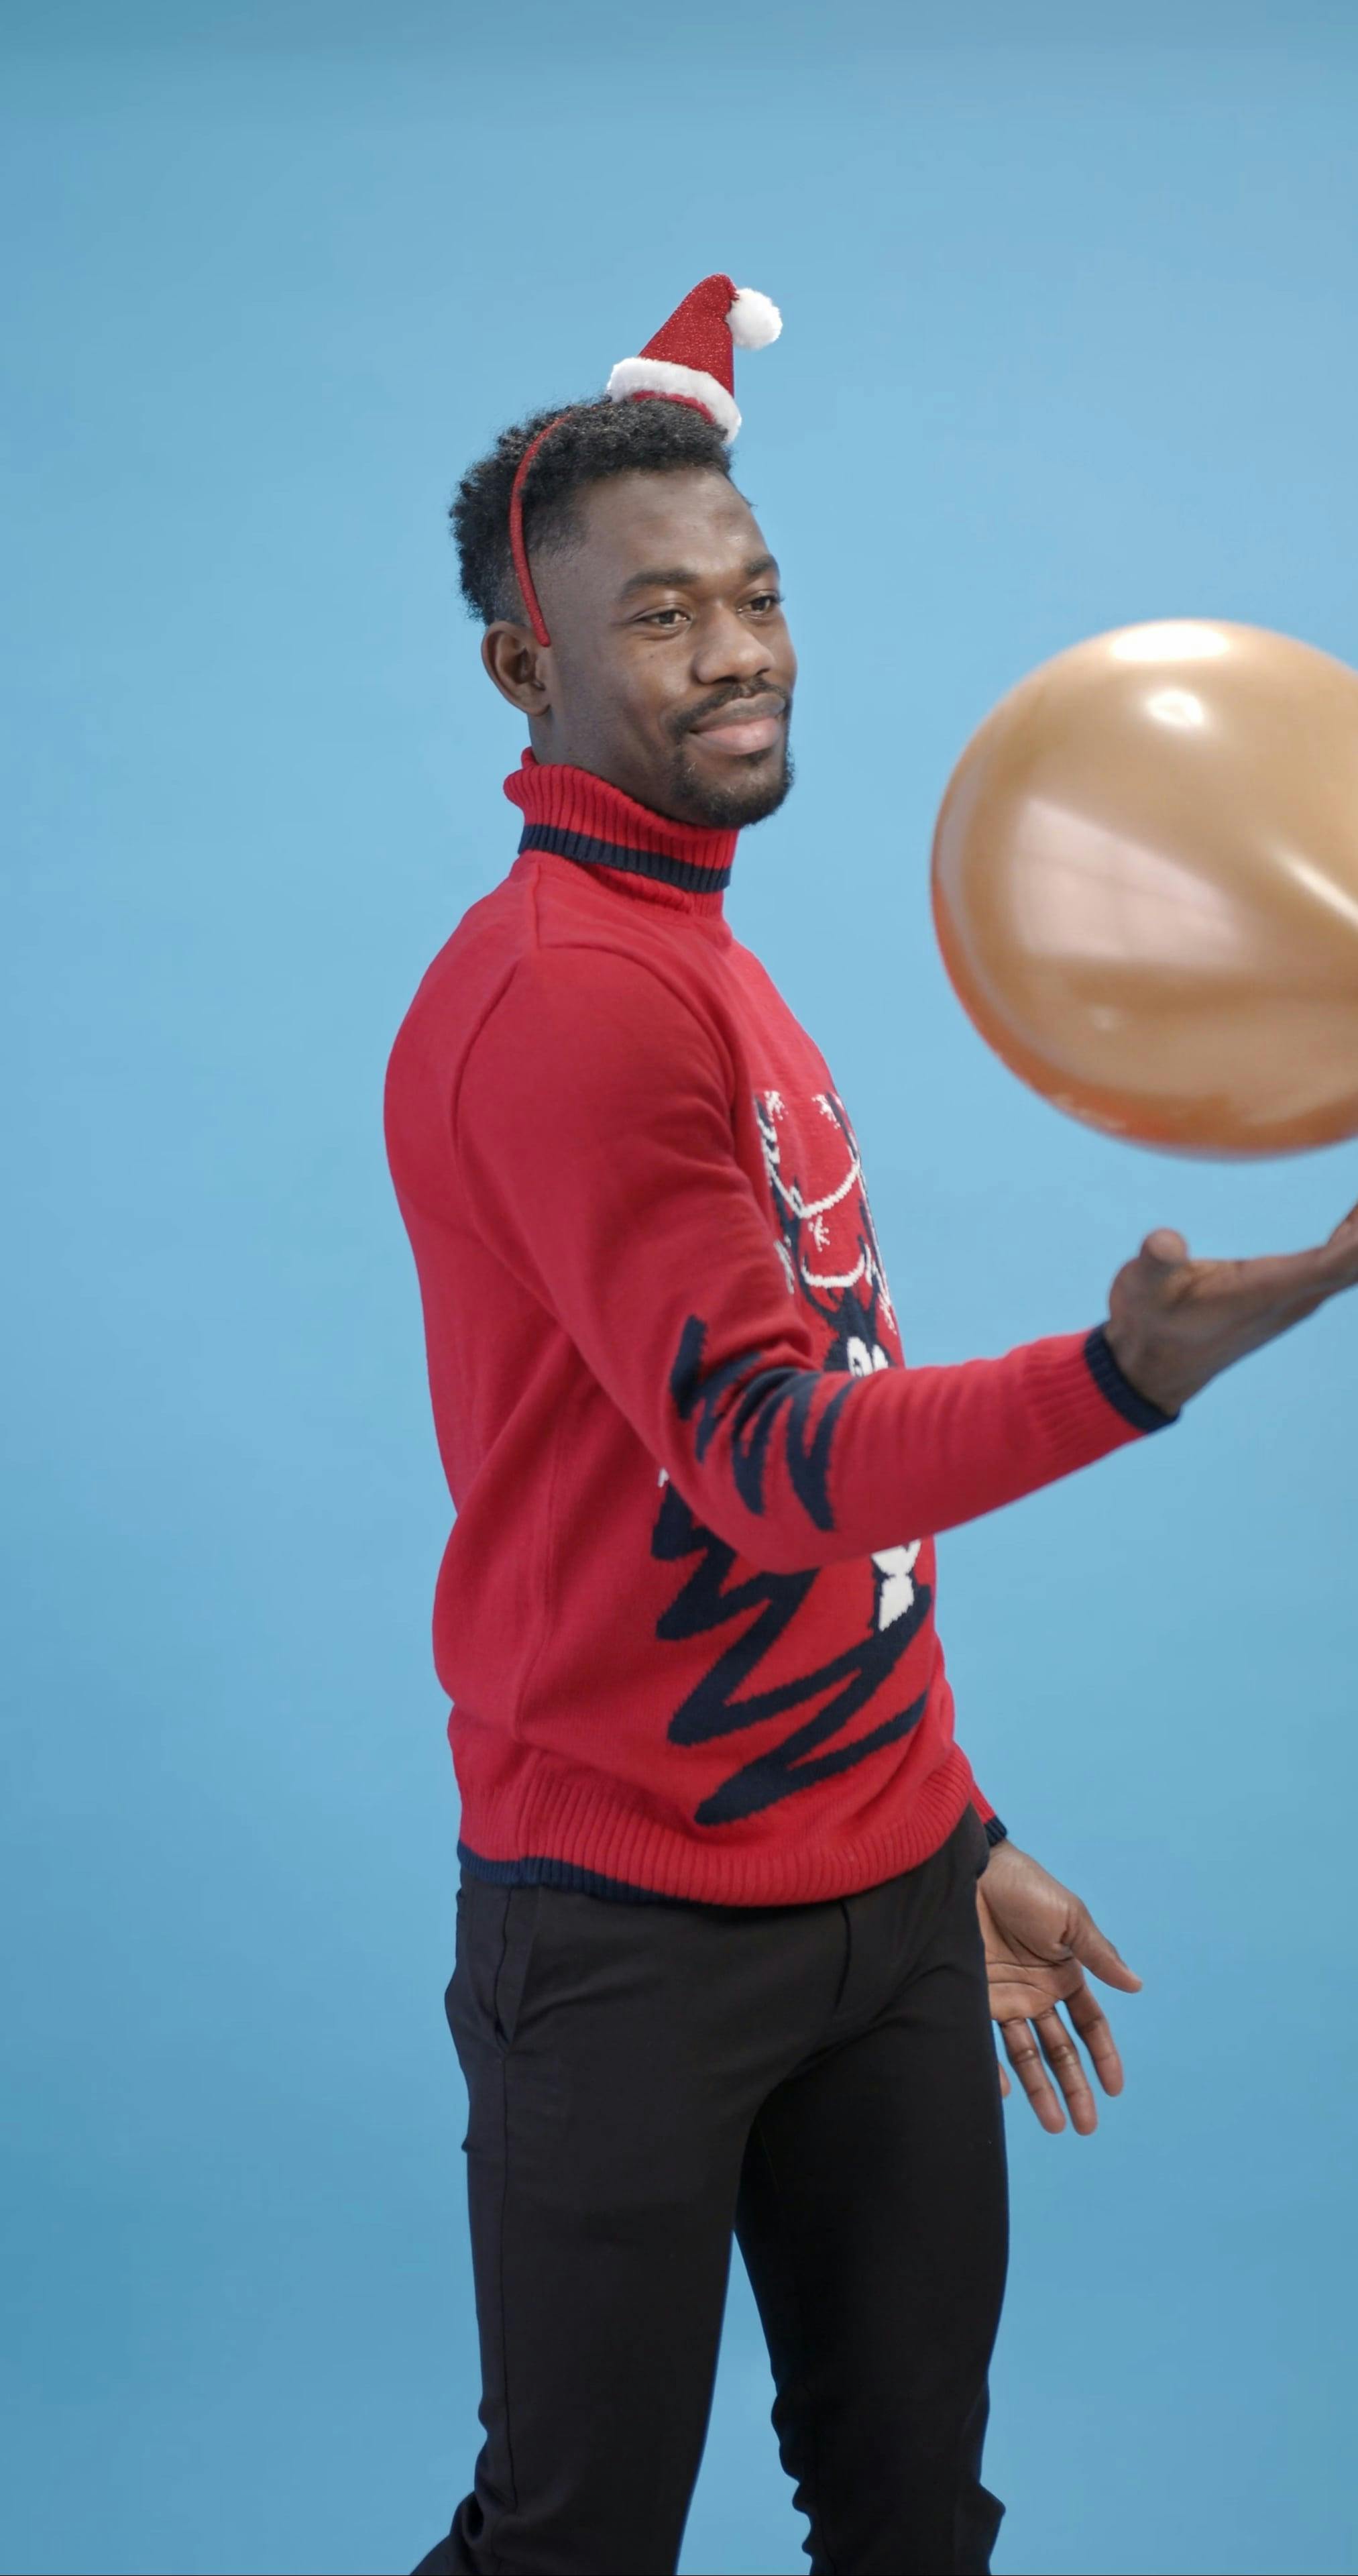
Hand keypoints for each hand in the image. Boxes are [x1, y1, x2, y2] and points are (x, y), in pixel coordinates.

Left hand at [978, 1841, 1141, 2135]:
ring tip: (1055, 2125)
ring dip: (1041, 2090)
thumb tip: (1136, 1986)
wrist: (970, 1872)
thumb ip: (1099, 1954)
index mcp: (1065, 1974)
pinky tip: (1003, 2093)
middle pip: (1061, 2050)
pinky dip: (993, 2069)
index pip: (1089, 2025)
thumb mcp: (1070, 1918)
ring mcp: (1005, 1998)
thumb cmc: (1025, 1887)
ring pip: (1028, 2054)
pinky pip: (984, 2041)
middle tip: (1085, 2126)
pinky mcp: (974, 1997)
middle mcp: (1037, 1993)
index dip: (1103, 2056)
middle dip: (1075, 2088)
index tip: (1114, 2089)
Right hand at [1104, 1195, 1357, 1416]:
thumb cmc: (1148, 1324)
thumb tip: (1165, 1243)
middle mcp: (1294, 1296)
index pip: (1343, 1260)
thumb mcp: (1141, 1290)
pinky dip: (1355, 1234)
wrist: (1151, 1366)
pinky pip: (1341, 1261)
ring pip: (1355, 1261)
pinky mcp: (1287, 1291)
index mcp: (1268, 1291)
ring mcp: (1295, 1296)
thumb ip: (1156, 1265)